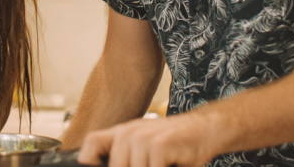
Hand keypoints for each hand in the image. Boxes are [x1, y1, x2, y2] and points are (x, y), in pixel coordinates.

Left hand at [78, 113, 217, 166]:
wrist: (205, 130)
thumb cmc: (174, 145)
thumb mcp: (145, 148)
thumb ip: (126, 158)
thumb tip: (99, 163)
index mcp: (122, 133)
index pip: (91, 143)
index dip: (88, 159)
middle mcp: (128, 133)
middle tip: (153, 165)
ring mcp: (142, 138)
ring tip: (163, 164)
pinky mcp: (158, 145)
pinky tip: (172, 164)